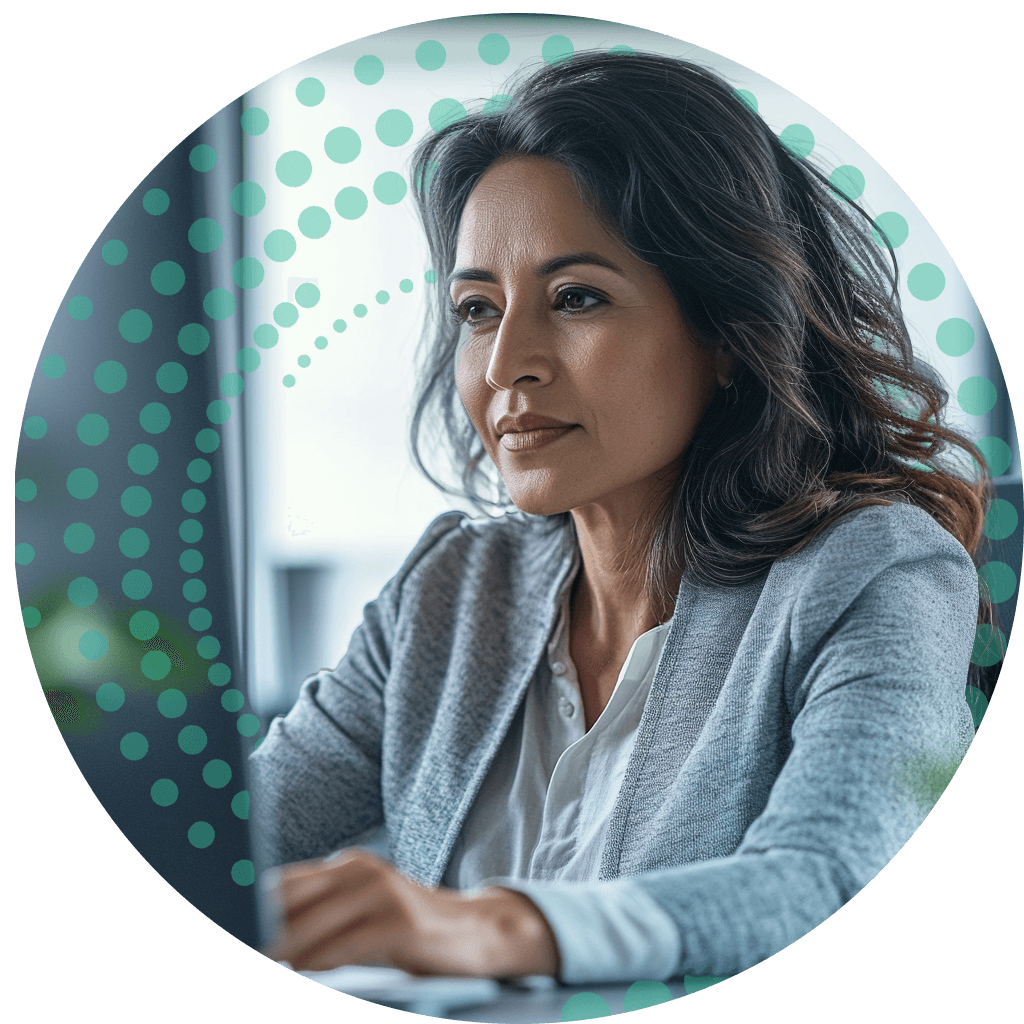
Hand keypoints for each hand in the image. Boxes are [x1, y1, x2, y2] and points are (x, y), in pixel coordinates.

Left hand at [261, 848, 560, 978]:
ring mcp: (383, 892)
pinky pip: (348, 944)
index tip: (223, 915)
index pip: (281, 884)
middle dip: (257, 925)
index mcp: (345, 867)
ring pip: (313, 923)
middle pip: (290, 899)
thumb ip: (317, 920)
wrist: (476, 932)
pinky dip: (319, 961)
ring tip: (259, 954)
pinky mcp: (402, 922)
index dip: (246, 904)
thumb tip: (265, 937)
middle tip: (238, 938)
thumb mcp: (359, 918)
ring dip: (279, 947)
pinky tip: (301, 970)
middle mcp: (361, 870)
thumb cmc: (406, 932)